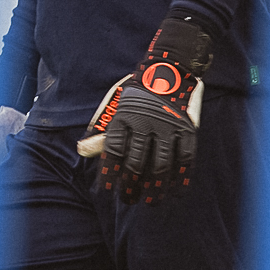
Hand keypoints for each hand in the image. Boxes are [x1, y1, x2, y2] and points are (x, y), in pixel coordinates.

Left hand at [79, 17, 211, 204]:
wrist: (170, 67)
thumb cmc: (137, 94)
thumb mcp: (115, 107)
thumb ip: (101, 132)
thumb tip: (82, 151)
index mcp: (124, 117)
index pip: (113, 150)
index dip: (109, 173)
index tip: (108, 190)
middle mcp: (145, 123)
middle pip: (136, 163)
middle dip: (131, 187)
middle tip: (129, 200)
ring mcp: (168, 127)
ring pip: (160, 166)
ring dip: (155, 188)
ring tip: (151, 202)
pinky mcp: (187, 129)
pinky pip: (185, 159)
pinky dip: (181, 178)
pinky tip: (176, 192)